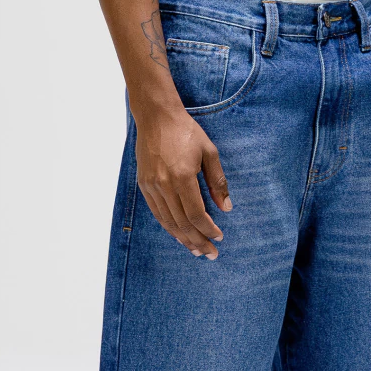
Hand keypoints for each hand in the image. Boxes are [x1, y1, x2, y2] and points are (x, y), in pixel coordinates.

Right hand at [133, 108, 231, 258]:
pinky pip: (157, 213)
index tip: (219, 238)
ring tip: (196, 251)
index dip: (208, 230)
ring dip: (183, 239)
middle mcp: (164, 185)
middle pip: (182, 223)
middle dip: (198, 241)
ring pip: (168, 222)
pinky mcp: (144, 184)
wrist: (156, 116)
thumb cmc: (186, 132)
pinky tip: (179, 235)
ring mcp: (152, 186)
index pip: (196, 214)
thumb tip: (226, 208)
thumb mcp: (209, 152)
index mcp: (182, 176)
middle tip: (210, 254)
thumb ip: (218, 182)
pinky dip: (169, 227)